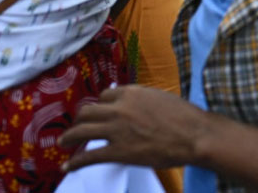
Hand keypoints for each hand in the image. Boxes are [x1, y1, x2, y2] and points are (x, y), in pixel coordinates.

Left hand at [61, 85, 205, 171]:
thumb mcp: (160, 98)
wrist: (194, 135)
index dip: (99, 105)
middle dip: (79, 119)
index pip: (104, 96)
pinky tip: (68, 165)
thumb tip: (133, 107)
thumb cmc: (185, 117)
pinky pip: (88, 156)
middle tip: (76, 127)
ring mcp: (116, 130)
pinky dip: (75, 162)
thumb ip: (142, 101)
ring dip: (69, 137)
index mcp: (131, 93)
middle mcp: (119, 108)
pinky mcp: (118, 151)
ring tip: (63, 142)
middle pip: (87, 111)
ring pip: (81, 130)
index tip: (97, 113)